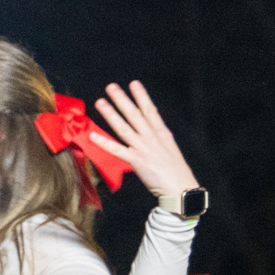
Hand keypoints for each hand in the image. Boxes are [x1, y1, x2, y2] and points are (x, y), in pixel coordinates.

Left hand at [87, 81, 201, 200]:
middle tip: (111, 87)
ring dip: (111, 115)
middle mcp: (152, 138)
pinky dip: (105, 143)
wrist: (181, 190)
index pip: (150, 111)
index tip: (134, 84)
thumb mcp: (170, 150)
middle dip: (123, 100)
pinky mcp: (137, 162)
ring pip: (124, 128)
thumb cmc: (177, 172)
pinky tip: (93, 136)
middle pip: (135, 115)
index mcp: (162, 134)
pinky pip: (118, 150)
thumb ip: (159, 139)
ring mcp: (144, 149)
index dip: (142, 97)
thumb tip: (151, 130)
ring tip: (101, 102)